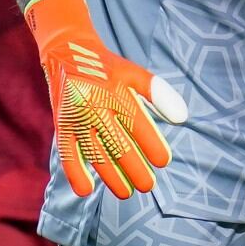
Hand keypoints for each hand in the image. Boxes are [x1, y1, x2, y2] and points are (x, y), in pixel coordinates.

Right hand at [24, 0, 188, 198]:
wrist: (67, 53)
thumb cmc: (109, 69)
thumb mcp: (135, 74)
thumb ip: (159, 94)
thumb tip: (182, 119)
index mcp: (116, 92)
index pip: (138, 125)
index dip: (152, 145)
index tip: (163, 162)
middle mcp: (95, 106)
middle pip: (118, 144)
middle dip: (134, 169)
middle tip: (148, 185)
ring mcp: (77, 117)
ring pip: (95, 154)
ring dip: (111, 177)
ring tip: (127, 192)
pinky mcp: (62, 125)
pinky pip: (67, 153)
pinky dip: (75, 173)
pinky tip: (86, 190)